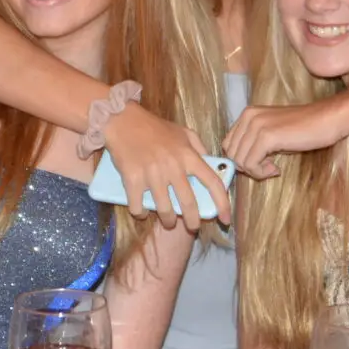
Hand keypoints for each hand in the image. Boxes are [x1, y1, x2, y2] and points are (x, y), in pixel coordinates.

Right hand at [104, 103, 229, 226]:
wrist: (122, 120)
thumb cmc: (154, 127)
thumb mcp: (183, 132)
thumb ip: (199, 148)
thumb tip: (211, 165)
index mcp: (188, 156)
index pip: (213, 183)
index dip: (223, 204)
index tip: (225, 220)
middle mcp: (173, 167)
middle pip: (189, 204)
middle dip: (193, 222)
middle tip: (192, 227)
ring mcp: (153, 175)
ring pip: (165, 210)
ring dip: (168, 221)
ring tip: (168, 222)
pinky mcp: (133, 180)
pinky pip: (139, 207)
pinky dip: (141, 213)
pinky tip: (142, 212)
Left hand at [226, 101, 345, 177]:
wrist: (326, 120)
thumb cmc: (303, 129)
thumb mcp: (272, 134)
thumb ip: (254, 143)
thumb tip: (239, 164)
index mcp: (247, 114)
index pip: (228, 144)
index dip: (242, 159)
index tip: (261, 163)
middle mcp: (248, 116)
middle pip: (231, 153)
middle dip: (247, 167)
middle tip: (268, 167)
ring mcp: (256, 125)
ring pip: (239, 161)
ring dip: (256, 171)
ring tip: (273, 167)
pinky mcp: (266, 136)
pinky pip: (251, 164)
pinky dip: (261, 172)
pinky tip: (277, 169)